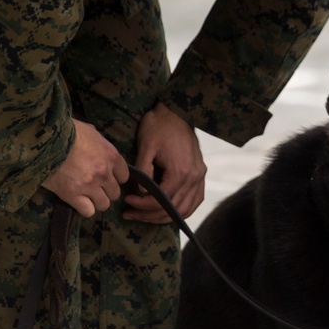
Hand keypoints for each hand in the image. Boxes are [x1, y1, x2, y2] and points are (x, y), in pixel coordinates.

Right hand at [43, 119, 128, 217]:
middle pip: (115, 192)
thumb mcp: (90, 132)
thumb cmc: (68, 131)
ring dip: (97, 201)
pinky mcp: (72, 195)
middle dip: (106, 191)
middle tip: (95, 187)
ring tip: (87, 196)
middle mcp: (104, 173)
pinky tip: (78, 201)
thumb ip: (100, 144)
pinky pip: (88, 211)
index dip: (115, 178)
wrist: (45, 139)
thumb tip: (99, 147)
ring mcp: (89, 185)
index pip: (124, 176)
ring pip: (104, 204)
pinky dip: (85, 208)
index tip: (106, 177)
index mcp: (111, 156)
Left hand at [124, 102, 206, 223]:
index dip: (143, 205)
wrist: (177, 112)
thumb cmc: (159, 126)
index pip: (162, 199)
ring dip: (165, 216)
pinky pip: (195, 201)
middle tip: (130, 213)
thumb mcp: (146, 146)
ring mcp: (200, 177)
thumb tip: (140, 191)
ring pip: (185, 209)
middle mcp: (194, 177)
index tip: (127, 201)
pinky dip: (181, 210)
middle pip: (173, 208)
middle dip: (149, 214)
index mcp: (180, 170)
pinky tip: (167, 211)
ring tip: (145, 215)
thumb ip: (143, 170)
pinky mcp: (201, 175)